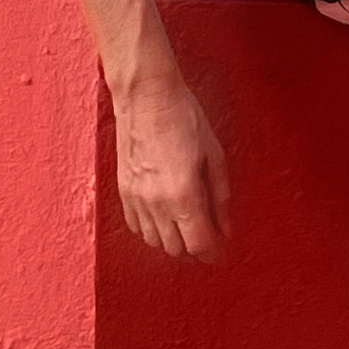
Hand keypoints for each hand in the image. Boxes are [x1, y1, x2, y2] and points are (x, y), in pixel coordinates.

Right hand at [112, 67, 229, 260]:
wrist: (146, 96)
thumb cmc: (185, 119)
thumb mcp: (214, 155)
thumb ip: (220, 197)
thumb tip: (225, 228)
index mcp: (183, 194)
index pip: (198, 243)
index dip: (212, 252)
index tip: (221, 250)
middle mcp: (156, 202)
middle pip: (175, 249)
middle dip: (195, 250)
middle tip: (209, 239)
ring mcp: (136, 198)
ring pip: (154, 242)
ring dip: (173, 243)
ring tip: (188, 229)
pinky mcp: (123, 191)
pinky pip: (136, 227)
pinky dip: (152, 232)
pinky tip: (165, 220)